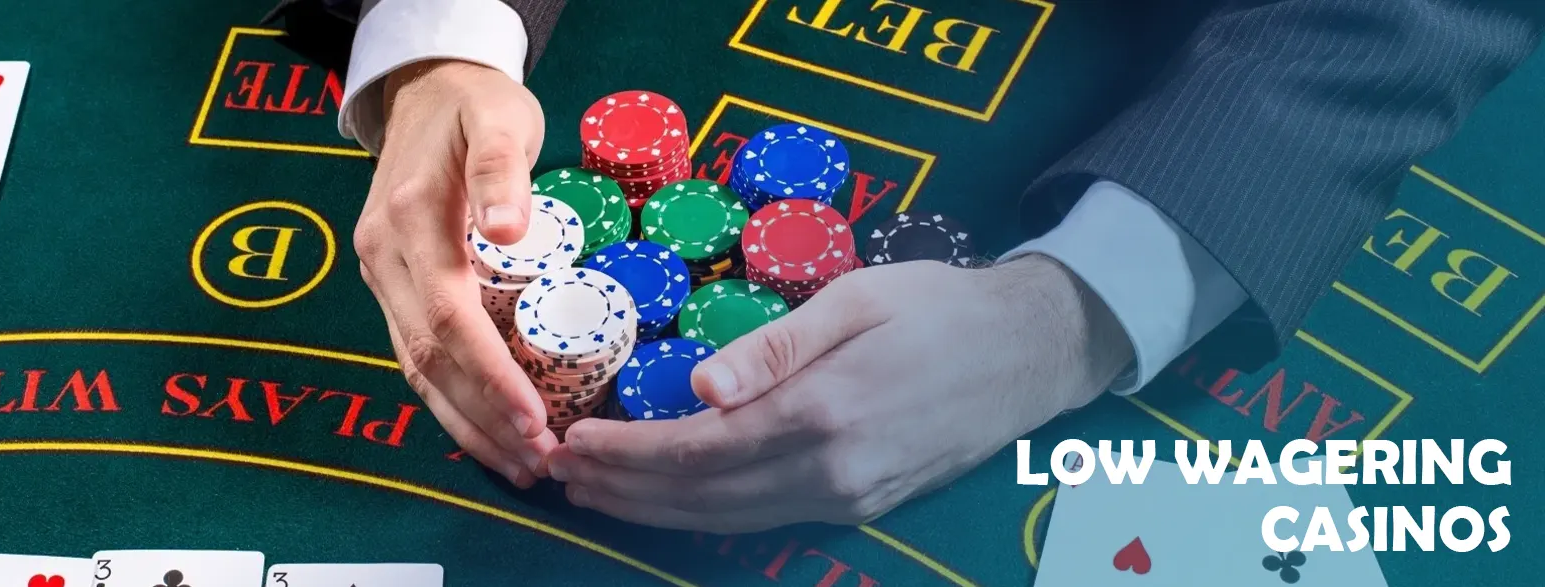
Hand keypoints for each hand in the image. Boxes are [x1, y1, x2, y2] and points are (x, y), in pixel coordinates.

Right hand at [355, 59, 553, 487]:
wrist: (424, 86)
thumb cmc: (474, 102)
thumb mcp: (497, 118)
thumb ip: (501, 170)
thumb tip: (509, 228)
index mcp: (411, 223)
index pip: (450, 319)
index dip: (491, 376)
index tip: (534, 418)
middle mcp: (384, 257)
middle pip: (429, 359)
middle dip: (482, 419)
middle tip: (536, 461)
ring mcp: (381, 274)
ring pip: (416, 365)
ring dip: (465, 421)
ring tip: (516, 463)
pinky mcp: (390, 282)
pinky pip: (415, 351)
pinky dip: (449, 396)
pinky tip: (483, 426)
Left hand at [543, 257, 1132, 532]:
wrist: (1031, 352)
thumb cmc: (939, 308)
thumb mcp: (854, 300)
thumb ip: (773, 346)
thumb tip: (697, 389)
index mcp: (822, 413)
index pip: (696, 449)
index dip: (626, 452)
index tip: (572, 439)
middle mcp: (830, 471)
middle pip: (700, 497)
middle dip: (621, 488)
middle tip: (558, 472)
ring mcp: (848, 498)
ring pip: (727, 520)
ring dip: (652, 511)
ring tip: (594, 491)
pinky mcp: (861, 505)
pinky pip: (763, 520)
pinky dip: (703, 514)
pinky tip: (669, 500)